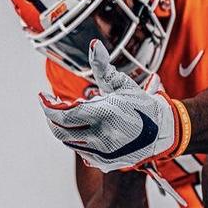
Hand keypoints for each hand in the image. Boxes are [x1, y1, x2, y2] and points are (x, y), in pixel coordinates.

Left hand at [39, 41, 183, 171]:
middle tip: (51, 105)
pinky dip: (77, 140)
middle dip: (51, 117)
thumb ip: (103, 66)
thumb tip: (94, 45)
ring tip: (74, 114)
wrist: (164, 131)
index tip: (43, 96)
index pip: (62, 115)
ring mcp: (103, 153)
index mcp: (104, 114)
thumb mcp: (122, 84)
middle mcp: (101, 137)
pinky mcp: (106, 163)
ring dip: (64, 128)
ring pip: (69, 142)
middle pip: (60, 131)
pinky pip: (82, 152)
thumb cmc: (142, 105)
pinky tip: (86, 129)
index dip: (47, 106)